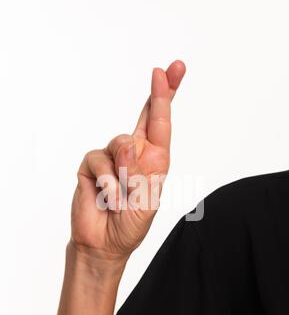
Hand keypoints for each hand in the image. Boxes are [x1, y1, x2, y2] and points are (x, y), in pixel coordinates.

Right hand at [70, 60, 185, 261]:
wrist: (105, 244)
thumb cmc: (131, 223)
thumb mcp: (147, 200)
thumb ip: (140, 172)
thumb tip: (126, 144)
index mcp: (154, 160)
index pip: (160, 124)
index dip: (166, 96)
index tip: (171, 70)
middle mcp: (134, 153)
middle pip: (144, 115)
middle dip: (159, 92)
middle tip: (164, 70)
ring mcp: (111, 157)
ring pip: (120, 143)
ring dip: (126, 173)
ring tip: (124, 196)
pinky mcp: (91, 164)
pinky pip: (100, 161)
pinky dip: (108, 182)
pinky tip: (109, 198)